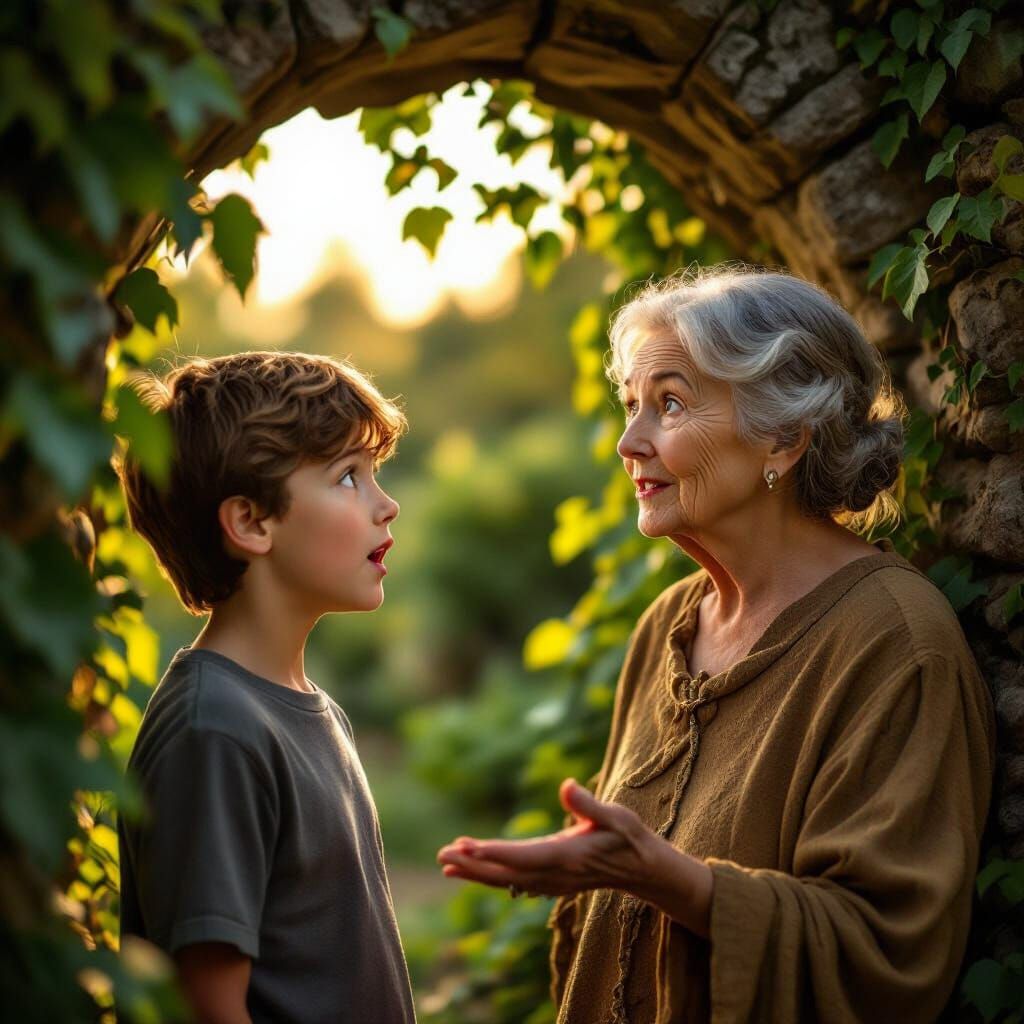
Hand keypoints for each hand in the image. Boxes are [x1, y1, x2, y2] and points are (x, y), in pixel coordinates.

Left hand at [437, 778, 713, 936]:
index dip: (491, 853)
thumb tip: (565, 785)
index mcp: (566, 857)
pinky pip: (514, 882)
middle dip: (472, 865)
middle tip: (441, 857)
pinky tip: (473, 871)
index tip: (465, 848)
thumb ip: (588, 803)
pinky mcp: (551, 882)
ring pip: (506, 880)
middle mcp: (555, 875)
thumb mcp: (616, 815)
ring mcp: (552, 882)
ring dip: (476, 873)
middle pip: (505, 873)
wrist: (644, 869)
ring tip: (446, 865)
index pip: (521, 857)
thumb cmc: (630, 837)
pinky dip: (491, 876)